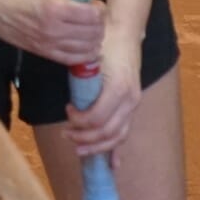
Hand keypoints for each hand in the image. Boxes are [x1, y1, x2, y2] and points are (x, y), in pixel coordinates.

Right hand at [0, 0, 104, 64]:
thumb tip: (90, 3)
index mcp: (55, 8)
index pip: (93, 15)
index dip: (99, 9)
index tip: (96, 5)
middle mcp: (54, 30)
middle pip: (93, 33)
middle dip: (98, 24)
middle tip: (94, 17)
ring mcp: (49, 44)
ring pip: (87, 49)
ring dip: (93, 39)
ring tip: (90, 30)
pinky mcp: (44, 53)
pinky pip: (73, 60)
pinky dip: (84, 53)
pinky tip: (84, 45)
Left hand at [62, 32, 142, 158]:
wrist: (124, 34)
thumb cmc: (104, 43)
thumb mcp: (90, 58)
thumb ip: (81, 81)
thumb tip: (69, 101)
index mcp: (118, 88)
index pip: (97, 118)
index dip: (79, 121)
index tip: (67, 111)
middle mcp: (130, 99)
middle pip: (107, 132)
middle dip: (85, 138)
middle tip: (66, 134)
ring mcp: (133, 104)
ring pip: (118, 136)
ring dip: (97, 147)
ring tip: (79, 148)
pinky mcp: (133, 106)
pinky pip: (125, 132)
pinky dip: (117, 150)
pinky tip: (112, 166)